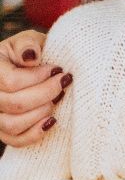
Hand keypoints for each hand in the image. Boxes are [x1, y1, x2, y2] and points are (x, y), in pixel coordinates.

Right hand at [0, 30, 68, 146]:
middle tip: (64, 82)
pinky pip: (16, 140)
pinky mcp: (3, 130)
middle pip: (15, 104)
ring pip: (13, 124)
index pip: (11, 81)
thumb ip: (28, 44)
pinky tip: (52, 120)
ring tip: (58, 97)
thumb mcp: (29, 40)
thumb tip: (31, 57)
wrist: (31, 67)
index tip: (57, 69)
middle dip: (46, 93)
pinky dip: (35, 133)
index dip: (38, 77)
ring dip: (42, 111)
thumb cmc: (30, 52)